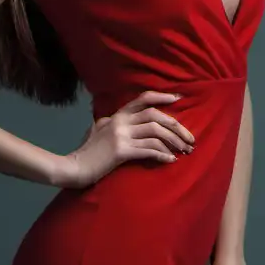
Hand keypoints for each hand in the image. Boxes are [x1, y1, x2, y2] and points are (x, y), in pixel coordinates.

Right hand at [59, 90, 195, 188]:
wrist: (74, 168)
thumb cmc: (87, 151)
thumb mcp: (97, 130)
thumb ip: (109, 122)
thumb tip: (117, 117)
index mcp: (117, 115)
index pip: (142, 99)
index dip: (162, 97)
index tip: (178, 99)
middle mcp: (120, 121)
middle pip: (155, 117)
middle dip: (177, 127)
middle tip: (190, 139)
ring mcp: (120, 136)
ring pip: (155, 133)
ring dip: (174, 142)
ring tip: (184, 151)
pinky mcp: (121, 152)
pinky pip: (148, 150)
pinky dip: (162, 155)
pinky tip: (171, 160)